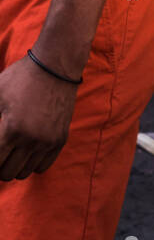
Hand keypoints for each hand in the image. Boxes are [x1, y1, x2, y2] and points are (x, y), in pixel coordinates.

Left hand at [0, 54, 78, 180]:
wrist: (56, 66)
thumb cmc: (20, 77)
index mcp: (12, 128)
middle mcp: (32, 139)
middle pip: (7, 173)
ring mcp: (48, 141)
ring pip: (24, 173)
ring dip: (13, 166)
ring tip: (9, 151)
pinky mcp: (60, 139)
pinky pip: (42, 167)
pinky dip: (31, 164)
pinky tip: (25, 150)